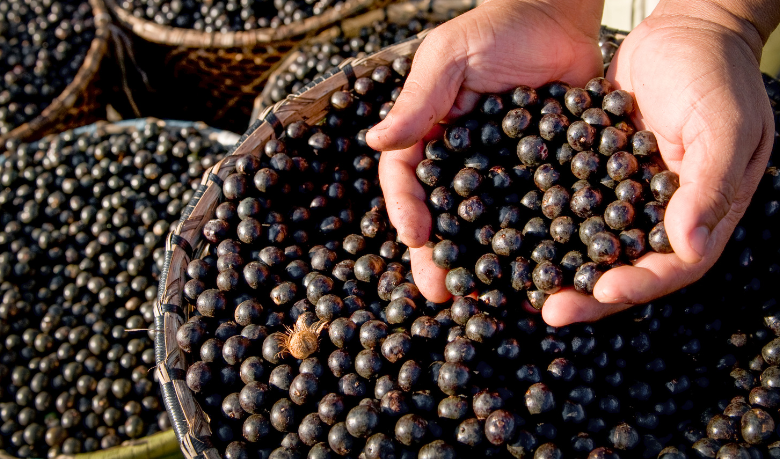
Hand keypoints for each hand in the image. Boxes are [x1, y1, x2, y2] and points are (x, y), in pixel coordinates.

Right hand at [367, 0, 604, 301]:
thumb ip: (419, 101)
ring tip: (483, 298)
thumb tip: (375, 142)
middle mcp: (463, 161)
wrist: (563, 14)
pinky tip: (537, 272)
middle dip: (439, 254)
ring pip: (486, 225)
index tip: (414, 236)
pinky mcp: (544, 176)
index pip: (407, 178)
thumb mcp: (449, 56)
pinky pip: (535, 214)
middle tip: (439, 292)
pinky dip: (533, 244)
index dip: (407, 208)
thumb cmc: (499, 27)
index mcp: (431, 135)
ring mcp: (504, 172)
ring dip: (482, 262)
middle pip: (444, 214)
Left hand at [542, 4, 775, 325]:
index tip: (600, 294)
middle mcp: (658, 214)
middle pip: (622, 266)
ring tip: (521, 285)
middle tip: (547, 310)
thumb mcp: (724, 127)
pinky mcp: (594, 172)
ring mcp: (625, 195)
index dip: (636, 286)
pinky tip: (510, 233)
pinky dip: (543, 220)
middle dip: (586, 292)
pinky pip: (568, 204)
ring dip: (558, 265)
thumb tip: (691, 249)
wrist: (685, 29)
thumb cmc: (717, 74)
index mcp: (700, 214)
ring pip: (589, 242)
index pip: (670, 268)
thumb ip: (709, 187)